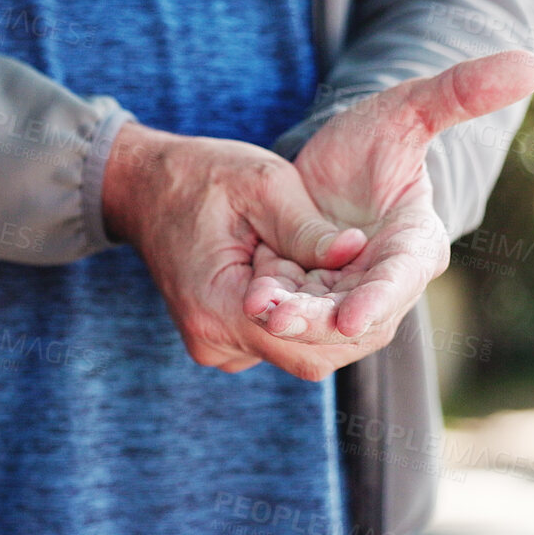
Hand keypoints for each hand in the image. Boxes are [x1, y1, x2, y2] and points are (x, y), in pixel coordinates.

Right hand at [102, 122, 373, 378]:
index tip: (384, 286)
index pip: (302, 336)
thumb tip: (359, 252)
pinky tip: (329, 287)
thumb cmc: (202, 177)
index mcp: (216, 307)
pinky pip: (280, 343)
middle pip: (307, 356)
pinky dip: (310, 320)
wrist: (143, 188)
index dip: (351, 316)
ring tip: (363, 283)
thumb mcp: (261, 185)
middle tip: (389, 285)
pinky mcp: (226, 341)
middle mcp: (214, 341)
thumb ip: (307, 228)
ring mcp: (218, 347)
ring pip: (298, 354)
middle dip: (352, 324)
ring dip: (333, 323)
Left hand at [242, 51, 533, 376]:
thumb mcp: (409, 109)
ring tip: (258, 307)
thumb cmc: (375, 138)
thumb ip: (461, 91)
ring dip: (292, 323)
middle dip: (320, 321)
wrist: (329, 169)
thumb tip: (529, 63)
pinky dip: (272, 314)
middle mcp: (386, 281)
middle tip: (279, 317)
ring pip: (323, 326)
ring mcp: (350, 297)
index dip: (378, 299)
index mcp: (418, 244)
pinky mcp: (314, 304)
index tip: (351, 318)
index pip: (402, 278)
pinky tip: (249, 301)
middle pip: (358, 315)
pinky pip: (295, 320)